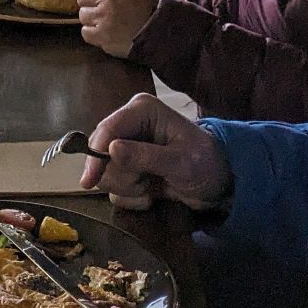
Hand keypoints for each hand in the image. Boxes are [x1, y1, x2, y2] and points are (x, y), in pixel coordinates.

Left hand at [77, 0, 158, 56]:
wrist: (156, 32)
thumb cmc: (145, 9)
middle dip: (87, 1)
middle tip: (98, 7)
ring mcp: (103, 18)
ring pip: (82, 15)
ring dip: (91, 18)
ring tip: (104, 21)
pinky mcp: (102, 36)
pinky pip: (85, 32)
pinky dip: (92, 33)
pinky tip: (103, 31)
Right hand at [82, 90, 230, 209]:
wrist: (218, 184)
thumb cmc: (205, 164)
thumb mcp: (181, 162)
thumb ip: (146, 156)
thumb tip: (111, 150)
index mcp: (141, 111)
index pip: (107, 130)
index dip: (95, 155)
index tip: (89, 181)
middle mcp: (128, 124)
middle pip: (99, 153)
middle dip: (122, 176)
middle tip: (145, 184)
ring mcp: (126, 147)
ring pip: (105, 173)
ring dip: (128, 188)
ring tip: (151, 188)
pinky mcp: (127, 167)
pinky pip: (113, 188)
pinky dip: (131, 197)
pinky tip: (150, 194)